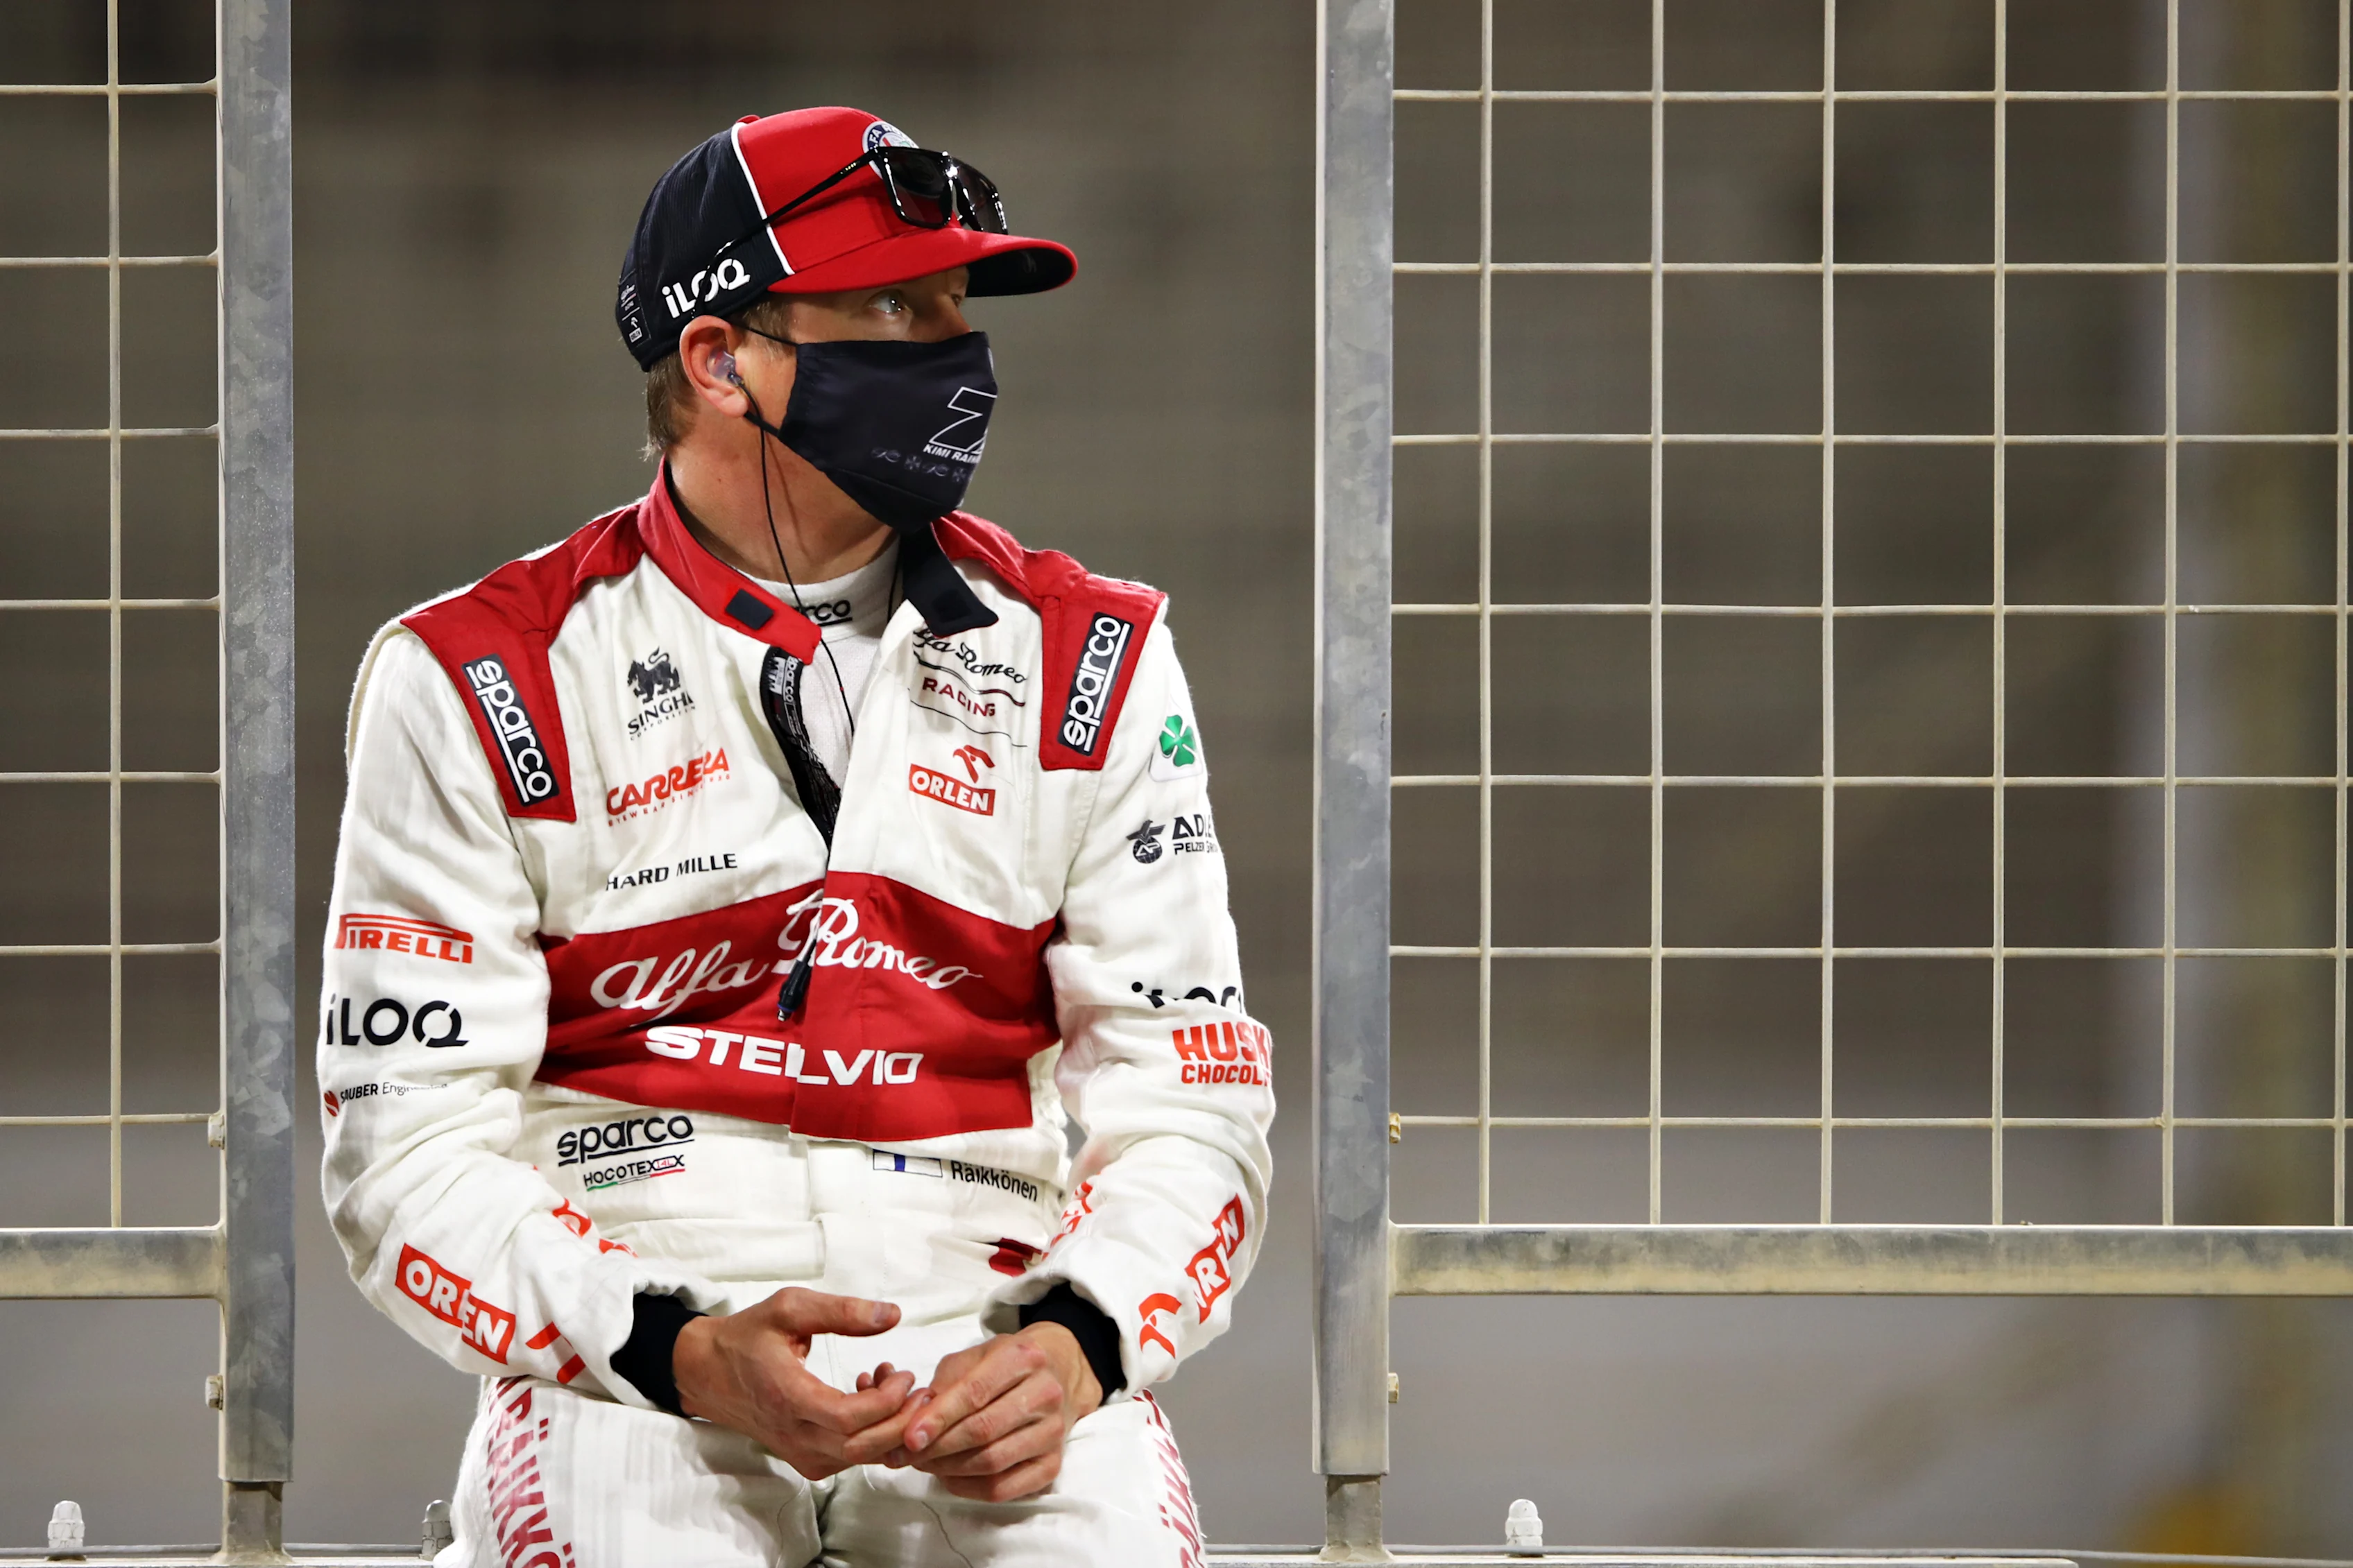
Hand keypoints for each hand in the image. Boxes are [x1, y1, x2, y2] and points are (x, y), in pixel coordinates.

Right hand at [671, 1286, 915, 1479]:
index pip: (847, 1419)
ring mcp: (799, 1453)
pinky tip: (870, 1395)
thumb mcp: (790, 1307)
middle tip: (918, 1386)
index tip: (904, 1373)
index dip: (887, 1401)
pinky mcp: (805, 1458)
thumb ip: (842, 1311)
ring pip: (860, 1457)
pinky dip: (873, 1433)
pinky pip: (850, 1456)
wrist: (707, 1372)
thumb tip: (893, 1315)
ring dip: (889, 1425)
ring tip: (892, 1381)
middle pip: (861, 1448)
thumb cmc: (748, 1336)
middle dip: (902, 1420)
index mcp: (787, 1397)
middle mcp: (793, 1435)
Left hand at [843, 1323, 1102, 1501]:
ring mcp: (1054, 1432)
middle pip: (983, 1431)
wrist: (1057, 1375)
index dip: (939, 1418)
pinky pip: (1004, 1489)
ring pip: (992, 1463)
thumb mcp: (975, 1357)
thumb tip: (916, 1421)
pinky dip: (969, 1489)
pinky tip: (949, 1478)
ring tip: (923, 1464)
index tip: (909, 1437)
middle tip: (906, 1455)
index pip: (975, 1393)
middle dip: (937, 1447)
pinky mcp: (1053, 1465)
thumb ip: (945, 1383)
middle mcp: (1046, 1394)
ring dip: (948, 1469)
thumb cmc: (1005, 1366)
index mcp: (1023, 1357)